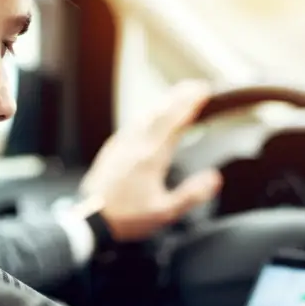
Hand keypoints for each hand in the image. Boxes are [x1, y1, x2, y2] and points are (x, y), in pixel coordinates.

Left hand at [79, 80, 221, 241]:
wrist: (90, 220)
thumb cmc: (127, 217)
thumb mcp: (165, 212)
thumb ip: (191, 194)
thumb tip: (215, 177)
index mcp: (151, 156)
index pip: (174, 121)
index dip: (190, 103)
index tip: (204, 91)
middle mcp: (136, 144)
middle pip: (160, 111)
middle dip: (179, 96)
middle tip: (196, 86)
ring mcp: (122, 144)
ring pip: (145, 114)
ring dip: (164, 102)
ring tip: (178, 96)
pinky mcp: (112, 148)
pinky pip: (133, 122)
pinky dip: (149, 113)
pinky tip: (151, 115)